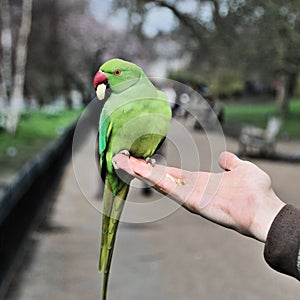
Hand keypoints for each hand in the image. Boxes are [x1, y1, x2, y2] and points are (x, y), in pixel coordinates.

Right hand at [113, 151, 284, 242]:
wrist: (266, 208)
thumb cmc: (256, 191)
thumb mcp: (242, 169)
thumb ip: (231, 162)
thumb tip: (224, 157)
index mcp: (199, 181)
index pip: (171, 173)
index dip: (155, 166)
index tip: (140, 159)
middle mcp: (190, 189)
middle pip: (160, 177)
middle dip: (141, 169)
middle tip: (122, 159)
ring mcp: (190, 196)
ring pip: (160, 183)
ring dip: (141, 173)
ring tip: (123, 163)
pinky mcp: (193, 202)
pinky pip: (171, 189)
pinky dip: (154, 181)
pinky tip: (140, 172)